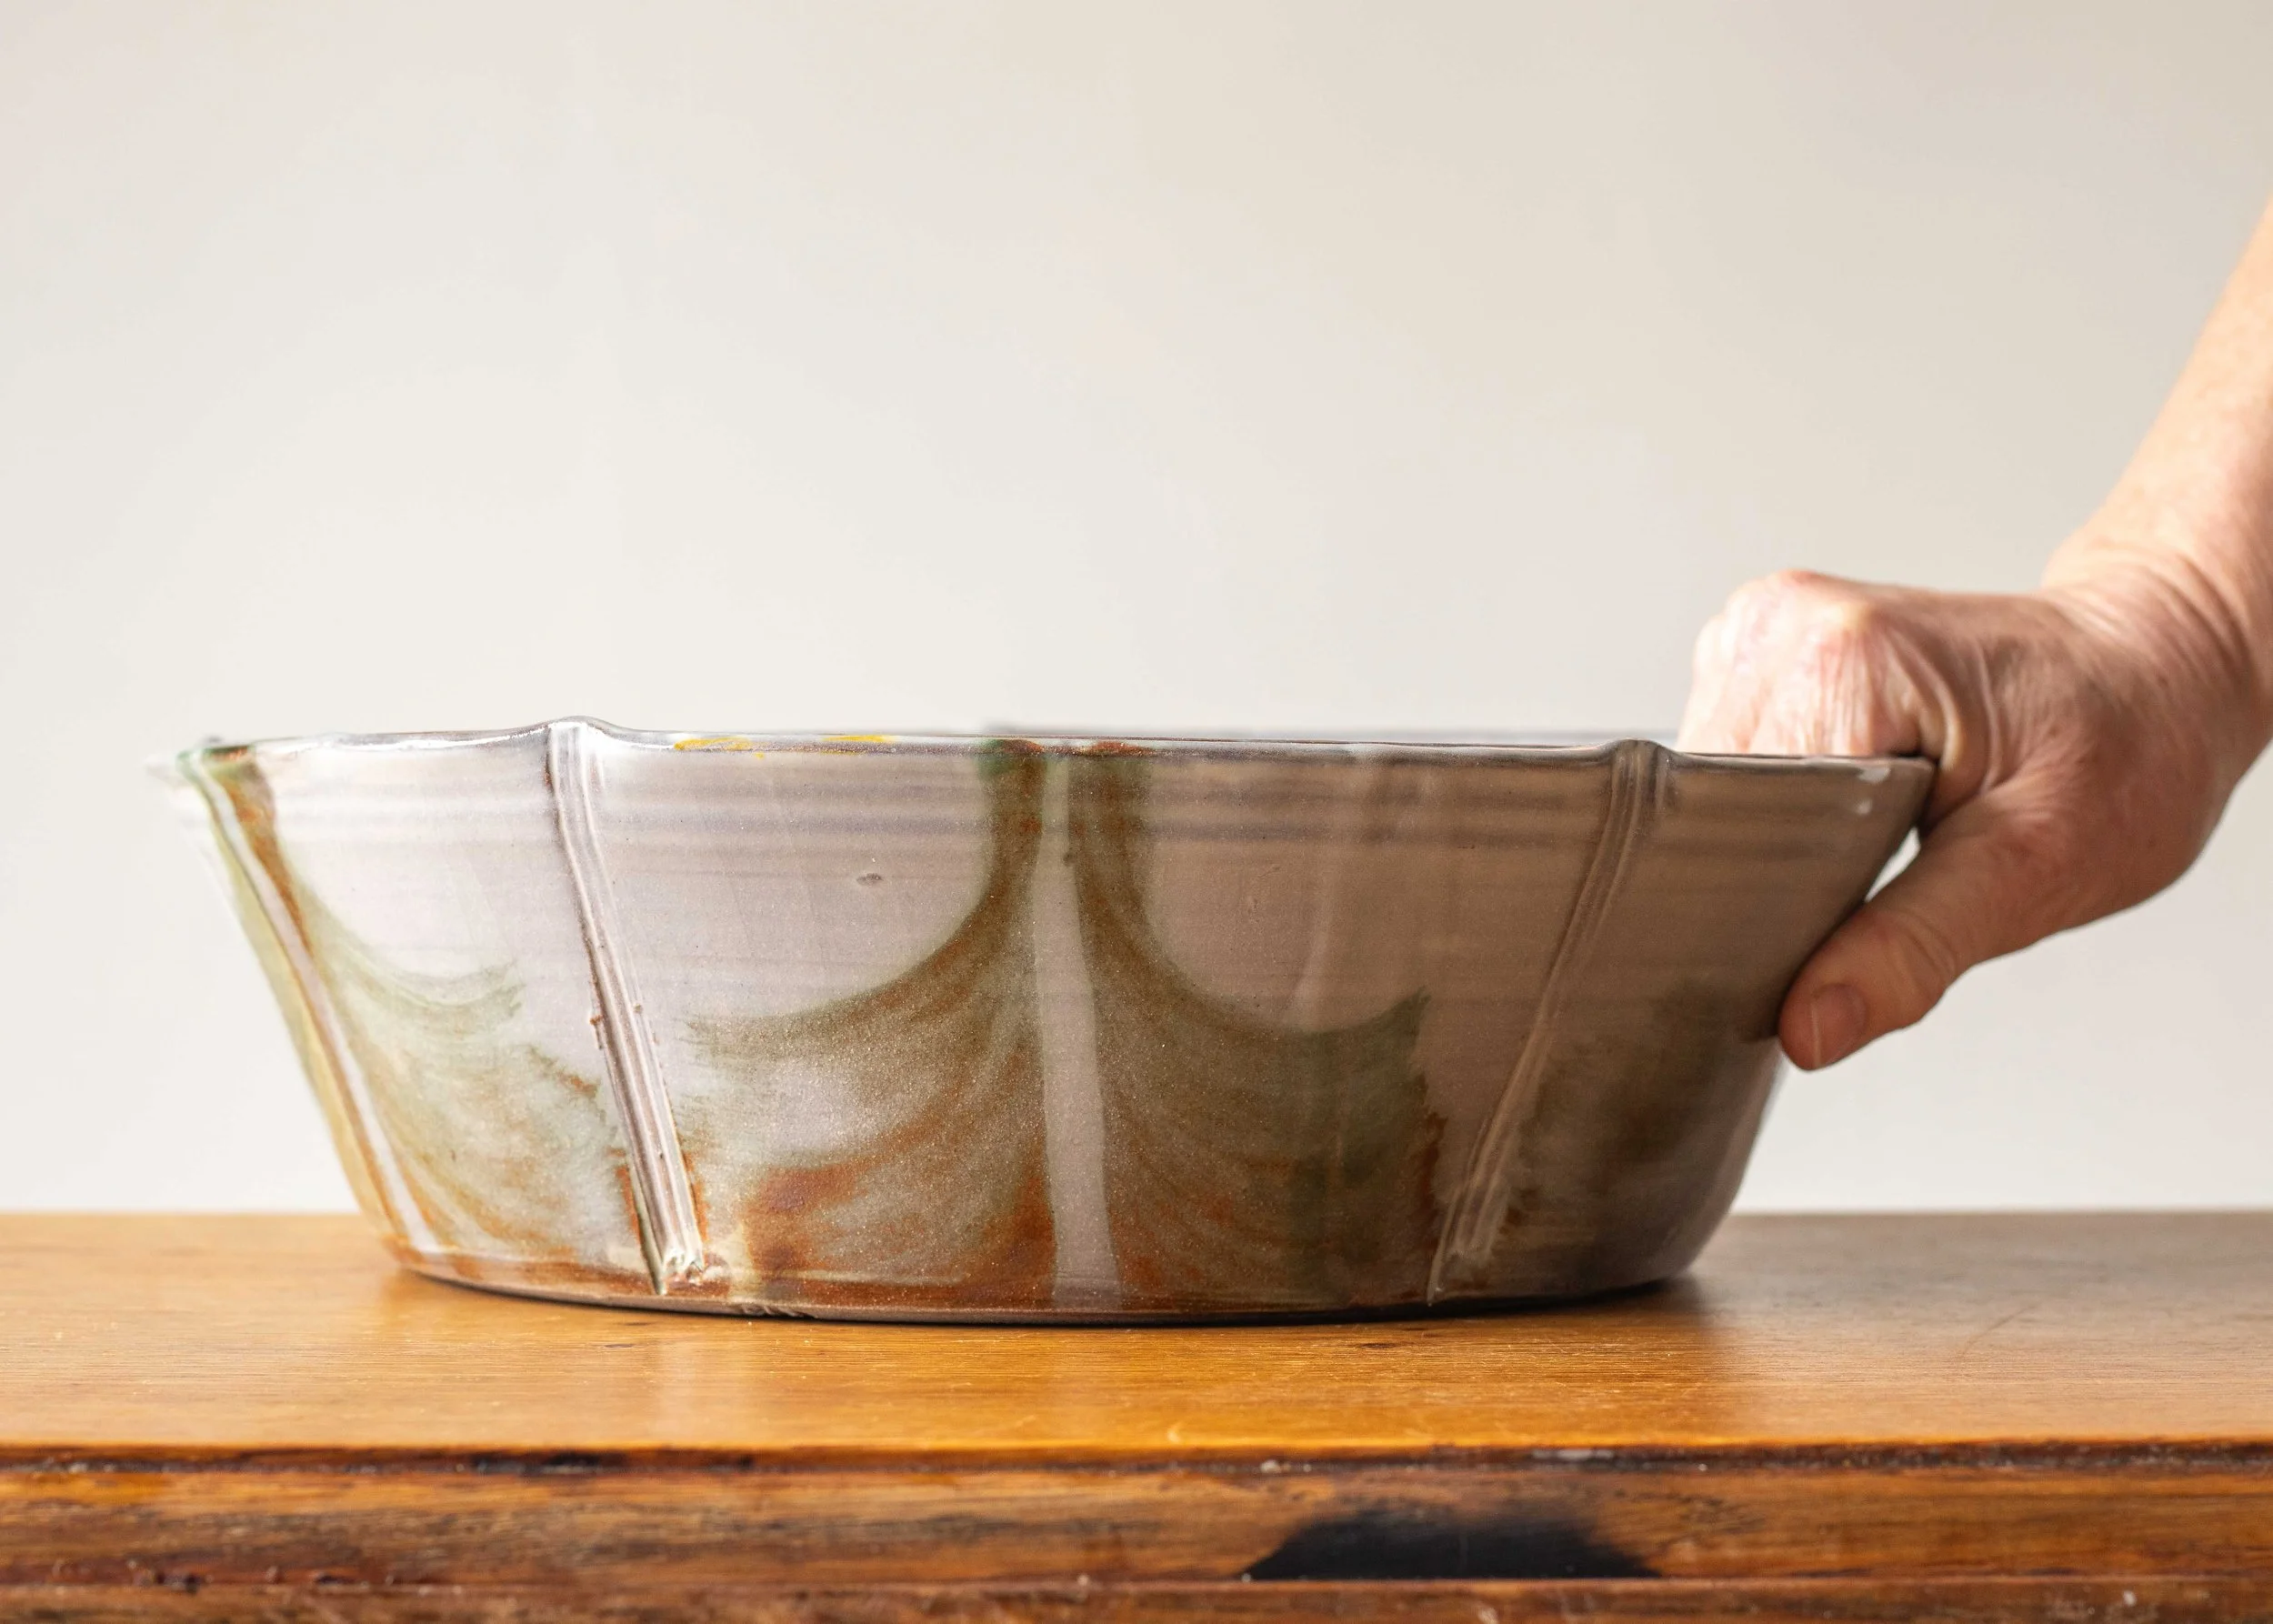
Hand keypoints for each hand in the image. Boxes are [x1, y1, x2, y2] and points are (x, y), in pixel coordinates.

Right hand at [1678, 562, 2263, 1067]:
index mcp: (1841, 661)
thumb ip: (1912, 947)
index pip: (1734, 822)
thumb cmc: (2125, 744)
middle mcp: (1785, 624)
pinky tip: (1849, 803)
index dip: (1769, 900)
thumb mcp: (2038, 868)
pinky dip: (1777, 800)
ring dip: (1774, 834)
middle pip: (1714, 802)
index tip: (1834, 939)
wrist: (2155, 668)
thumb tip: (1809, 1027)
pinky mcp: (1766, 643)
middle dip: (1778, 867)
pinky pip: (1728, 755)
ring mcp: (1769, 623)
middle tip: (1887, 878)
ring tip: (1878, 834)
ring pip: (1710, 786)